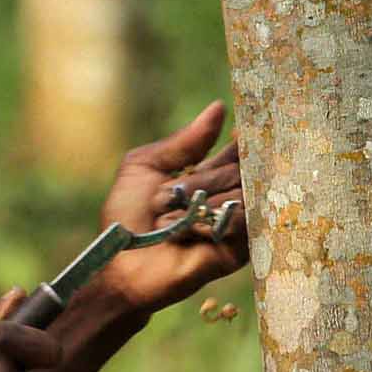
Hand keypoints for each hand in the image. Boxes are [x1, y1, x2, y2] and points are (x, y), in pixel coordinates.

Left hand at [90, 100, 251, 317]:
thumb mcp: (145, 167)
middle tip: (173, 196)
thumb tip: (219, 107)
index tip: (249, 123)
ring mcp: (236, 222)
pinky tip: (194, 232)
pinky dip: (218, 223)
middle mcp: (226, 195)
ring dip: (204, 203)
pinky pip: (246, 221)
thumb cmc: (126, 217)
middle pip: (238, 169)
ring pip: (242, 193)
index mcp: (207, 173)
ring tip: (172, 221)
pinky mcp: (240, 248)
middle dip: (204, 180)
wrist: (122, 264)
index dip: (245, 137)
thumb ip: (183, 142)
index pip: (238, 149)